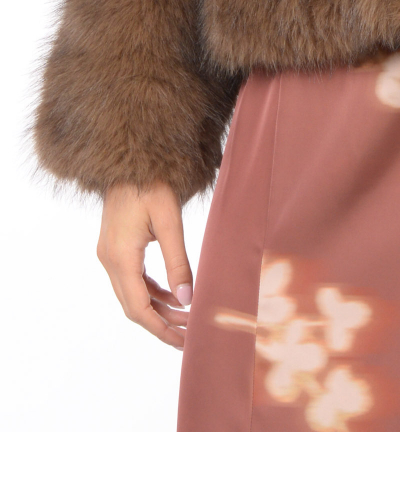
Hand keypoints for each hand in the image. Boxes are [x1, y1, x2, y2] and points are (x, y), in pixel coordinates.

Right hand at [97, 182, 192, 349]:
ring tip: (186, 318)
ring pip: (132, 294)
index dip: (160, 329)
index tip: (182, 341)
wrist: (131, 160)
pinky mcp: (116, 248)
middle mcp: (109, 260)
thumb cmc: (151, 184)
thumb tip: (187, 300)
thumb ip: (178, 263)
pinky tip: (171, 296)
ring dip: (157, 309)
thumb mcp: (169, 222)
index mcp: (120, 257)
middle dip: (161, 324)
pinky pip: (132, 280)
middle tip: (189, 336)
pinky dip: (151, 292)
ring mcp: (110, 254)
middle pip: (133, 306)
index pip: (138, 308)